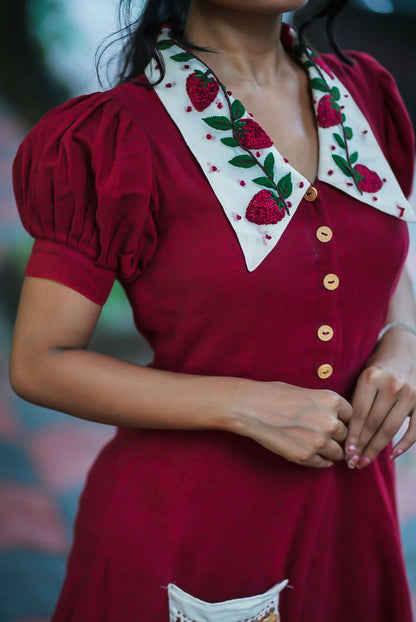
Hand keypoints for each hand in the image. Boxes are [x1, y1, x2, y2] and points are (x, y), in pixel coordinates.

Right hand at [230, 379, 351, 467]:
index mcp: (332, 401)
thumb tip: (337, 420)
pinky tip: (310, 453)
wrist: (251, 407)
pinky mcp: (306, 456)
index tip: (333, 421)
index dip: (342, 419)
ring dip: (330, 450)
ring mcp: (319, 441)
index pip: (351, 415)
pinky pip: (323, 463)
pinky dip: (320, 460)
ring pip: (338, 452)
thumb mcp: (307, 392)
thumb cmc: (275, 395)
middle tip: (321, 433)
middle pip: (346, 435)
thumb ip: (325, 406)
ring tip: (316, 444)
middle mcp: (330, 422)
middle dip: (336, 435)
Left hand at [345, 327, 415, 469]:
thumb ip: (356, 399)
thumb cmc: (377, 366)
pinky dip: (405, 444)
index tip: (345, 452)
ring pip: (391, 428)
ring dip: (377, 448)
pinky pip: (414, 428)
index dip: (352, 435)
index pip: (359, 413)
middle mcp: (391, 385)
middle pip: (374, 424)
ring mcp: (410, 394)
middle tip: (353, 463)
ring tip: (365, 462)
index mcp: (371, 377)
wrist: (404, 349)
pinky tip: (392, 454)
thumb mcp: (363, 375)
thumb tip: (342, 431)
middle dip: (362, 446)